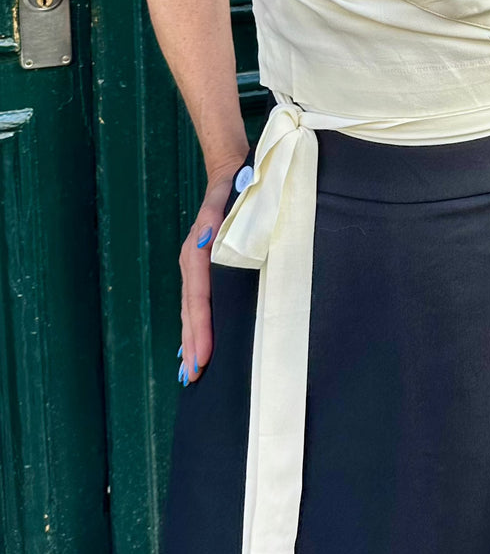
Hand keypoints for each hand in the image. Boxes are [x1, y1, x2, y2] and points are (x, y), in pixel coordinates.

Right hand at [178, 159, 246, 383]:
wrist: (230, 175)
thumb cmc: (236, 190)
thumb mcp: (229, 201)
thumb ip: (216, 219)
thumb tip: (206, 238)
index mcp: (198, 251)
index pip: (198, 299)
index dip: (200, 329)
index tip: (202, 358)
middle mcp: (192, 262)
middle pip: (190, 311)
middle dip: (191, 345)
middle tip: (193, 378)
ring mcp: (195, 267)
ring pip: (191, 310)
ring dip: (191, 340)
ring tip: (191, 372)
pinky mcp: (203, 269)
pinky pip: (197, 304)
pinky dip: (195, 327)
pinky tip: (196, 346)